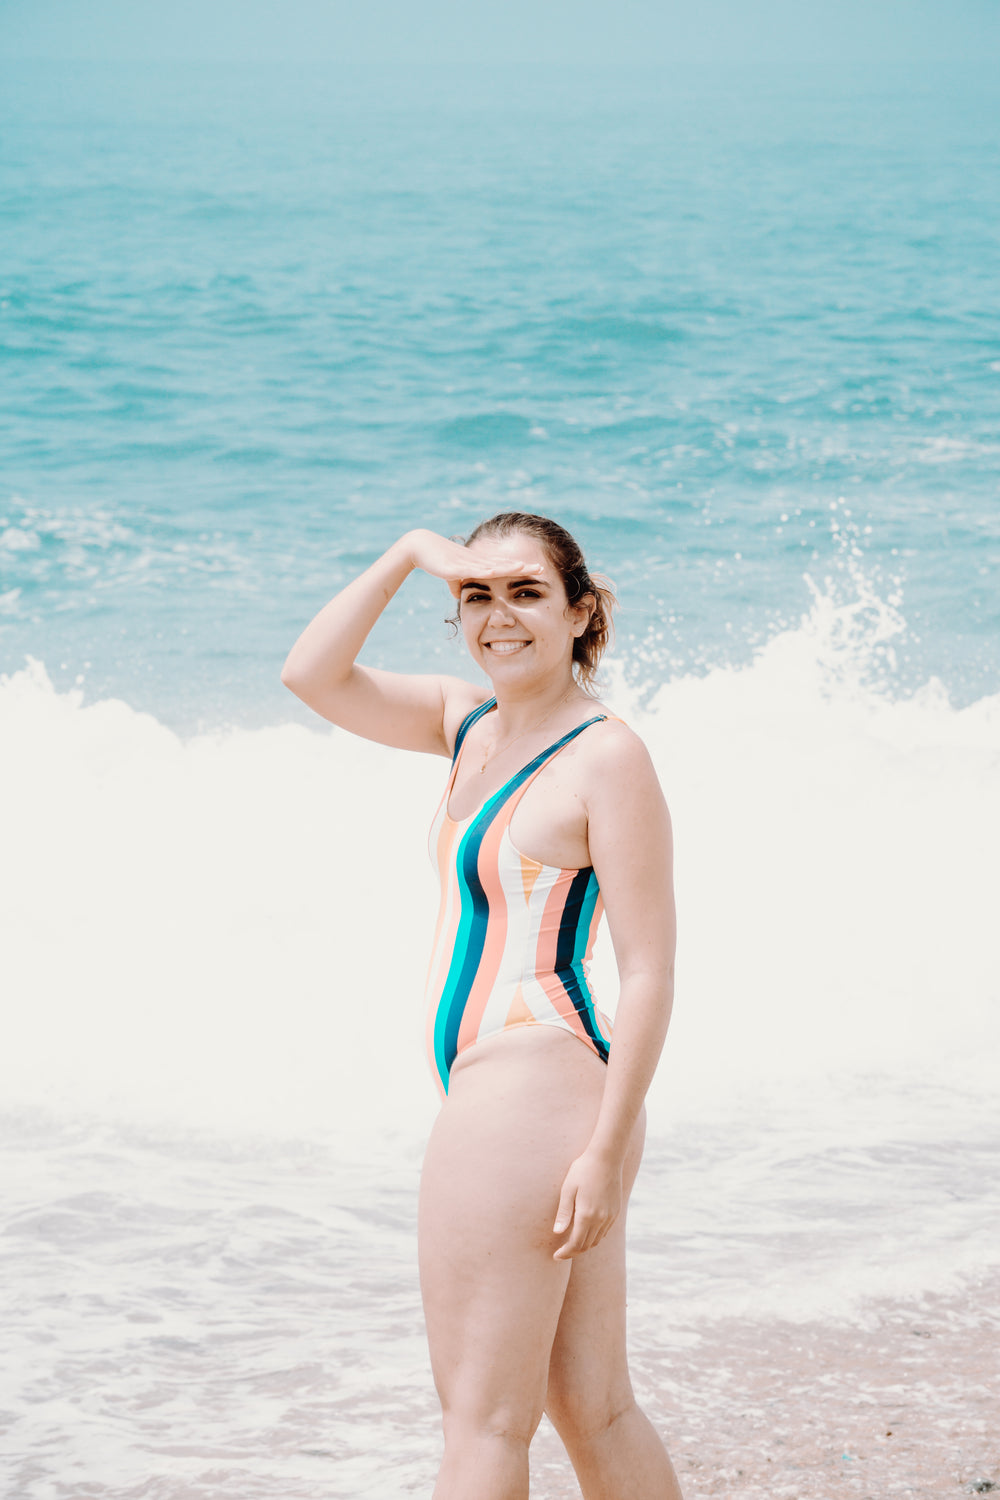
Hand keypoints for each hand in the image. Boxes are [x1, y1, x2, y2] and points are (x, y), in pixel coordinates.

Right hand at [404, 529, 541, 596]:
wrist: (421, 546)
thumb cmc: (437, 560)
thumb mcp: (451, 577)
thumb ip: (458, 584)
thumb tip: (460, 595)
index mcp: (479, 564)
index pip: (505, 567)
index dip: (521, 569)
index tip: (537, 571)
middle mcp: (478, 562)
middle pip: (505, 564)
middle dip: (523, 566)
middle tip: (542, 568)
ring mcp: (468, 562)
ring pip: (493, 565)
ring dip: (509, 566)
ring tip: (526, 567)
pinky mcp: (456, 566)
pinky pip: (473, 569)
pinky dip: (485, 570)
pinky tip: (496, 571)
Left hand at [552, 1149, 622, 1260]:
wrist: (607, 1157)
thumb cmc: (583, 1170)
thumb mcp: (568, 1189)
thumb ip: (564, 1212)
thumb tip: (557, 1233)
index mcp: (587, 1215)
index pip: (576, 1243)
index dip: (565, 1253)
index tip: (556, 1256)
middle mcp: (601, 1219)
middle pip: (587, 1245)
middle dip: (574, 1251)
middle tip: (561, 1252)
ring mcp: (610, 1216)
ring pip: (597, 1240)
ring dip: (585, 1245)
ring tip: (572, 1243)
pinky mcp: (615, 1211)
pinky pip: (605, 1231)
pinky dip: (595, 1236)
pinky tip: (586, 1231)